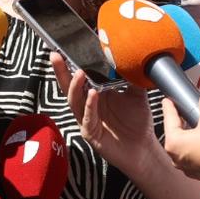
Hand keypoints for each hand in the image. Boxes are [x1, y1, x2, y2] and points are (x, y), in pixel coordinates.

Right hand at [56, 53, 154, 172]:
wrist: (143, 148)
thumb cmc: (137, 123)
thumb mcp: (136, 96)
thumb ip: (132, 79)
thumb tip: (131, 59)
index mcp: (94, 95)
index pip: (78, 78)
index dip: (69, 65)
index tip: (63, 50)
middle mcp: (86, 106)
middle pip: (69, 87)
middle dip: (61, 72)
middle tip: (56, 56)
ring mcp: (86, 119)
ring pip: (74, 101)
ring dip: (75, 87)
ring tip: (80, 73)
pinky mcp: (90, 133)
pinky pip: (87, 117)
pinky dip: (89, 105)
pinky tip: (92, 94)